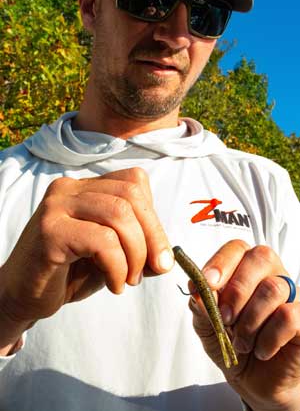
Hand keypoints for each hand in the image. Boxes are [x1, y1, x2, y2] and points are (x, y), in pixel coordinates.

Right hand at [0, 167, 173, 347]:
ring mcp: (57, 205)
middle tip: (152, 269)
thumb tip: (167, 258)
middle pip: (131, 195)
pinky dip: (117, 267)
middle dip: (152, 236)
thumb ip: (141, 249)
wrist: (24, 295)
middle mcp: (70, 188)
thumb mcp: (114, 257)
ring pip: (119, 214)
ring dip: (135, 254)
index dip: (153, 218)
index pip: (135, 182)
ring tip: (128, 279)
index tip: (158, 254)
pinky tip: (113, 285)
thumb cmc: (70, 273)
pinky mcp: (50, 230)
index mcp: (86, 187)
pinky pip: (102, 240)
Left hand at [188, 240, 299, 410]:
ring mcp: (291, 294)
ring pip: (272, 288)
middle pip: (260, 258)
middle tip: (225, 318)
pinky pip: (289, 315)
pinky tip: (261, 349)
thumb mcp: (207, 326)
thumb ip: (201, 305)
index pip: (236, 248)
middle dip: (237, 290)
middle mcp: (270, 274)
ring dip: (250, 320)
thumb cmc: (231, 343)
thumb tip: (195, 287)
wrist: (254, 380)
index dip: (221, 262)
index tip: (207, 282)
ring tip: (242, 342)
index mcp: (244, 268)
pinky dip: (268, 337)